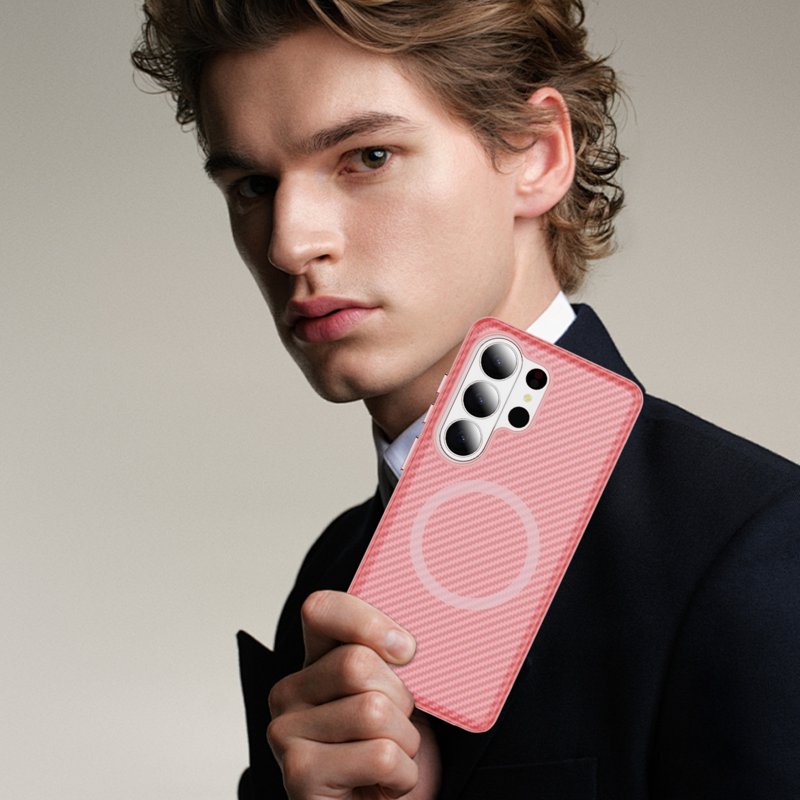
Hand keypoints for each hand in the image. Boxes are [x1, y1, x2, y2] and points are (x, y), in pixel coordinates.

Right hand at [267, 590, 440, 798]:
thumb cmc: (392, 750)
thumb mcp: (397, 692)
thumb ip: (391, 658)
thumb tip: (408, 644)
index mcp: (312, 661)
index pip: (321, 610)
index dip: (367, 622)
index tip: (405, 650)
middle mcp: (288, 691)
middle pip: (358, 664)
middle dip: (401, 699)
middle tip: (397, 727)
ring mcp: (286, 733)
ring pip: (373, 711)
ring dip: (405, 741)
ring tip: (391, 759)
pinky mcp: (299, 774)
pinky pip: (382, 756)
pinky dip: (403, 775)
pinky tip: (385, 786)